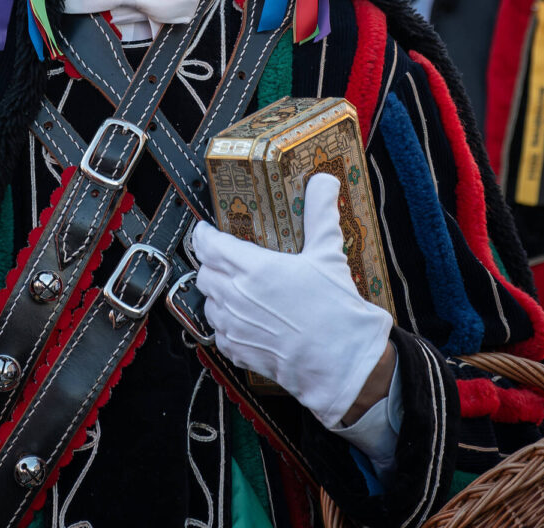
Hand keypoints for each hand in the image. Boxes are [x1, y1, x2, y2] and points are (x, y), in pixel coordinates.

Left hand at [191, 173, 393, 429]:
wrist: (340, 362)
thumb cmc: (334, 309)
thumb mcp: (328, 252)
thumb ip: (320, 212)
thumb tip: (324, 181)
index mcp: (253, 268)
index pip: (208, 245)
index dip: (203, 235)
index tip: (207, 229)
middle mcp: (236, 297)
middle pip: (204, 273)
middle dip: (211, 263)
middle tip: (226, 258)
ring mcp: (234, 327)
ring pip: (208, 303)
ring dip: (216, 293)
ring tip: (235, 288)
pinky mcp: (239, 352)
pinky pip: (218, 333)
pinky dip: (225, 323)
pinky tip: (243, 319)